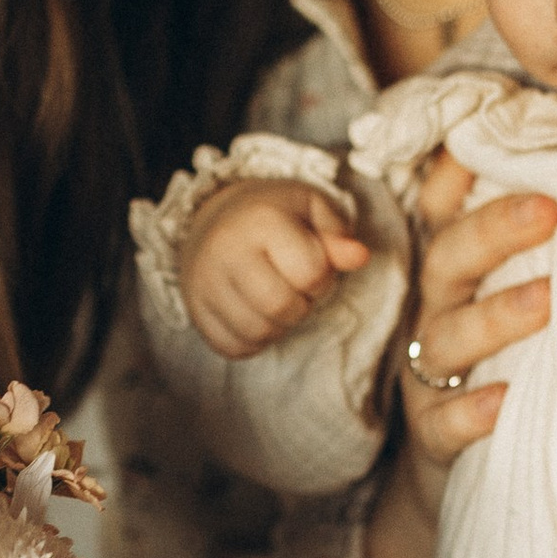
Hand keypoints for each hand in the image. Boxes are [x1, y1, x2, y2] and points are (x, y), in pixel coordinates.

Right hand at [176, 180, 373, 360]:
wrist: (215, 220)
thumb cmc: (274, 216)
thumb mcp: (310, 210)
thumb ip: (338, 234)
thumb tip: (360, 257)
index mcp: (259, 220)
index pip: (310, 272)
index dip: (322, 276)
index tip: (311, 263)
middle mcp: (224, 251)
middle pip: (281, 307)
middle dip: (301, 304)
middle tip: (294, 286)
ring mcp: (203, 284)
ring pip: (258, 332)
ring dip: (280, 324)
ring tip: (276, 297)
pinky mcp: (196, 312)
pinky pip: (234, 347)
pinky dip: (255, 340)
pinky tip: (256, 313)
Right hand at [394, 150, 556, 489]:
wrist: (461, 463)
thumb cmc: (500, 362)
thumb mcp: (502, 296)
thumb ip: (528, 242)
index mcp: (450, 274)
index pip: (443, 213)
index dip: (456, 176)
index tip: (487, 141)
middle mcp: (433, 314)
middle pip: (449, 261)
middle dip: (495, 231)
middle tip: (551, 209)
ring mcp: (428, 376)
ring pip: (448, 339)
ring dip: (497, 316)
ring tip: (549, 298)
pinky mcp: (433, 434)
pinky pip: (445, 422)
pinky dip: (472, 412)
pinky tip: (504, 400)